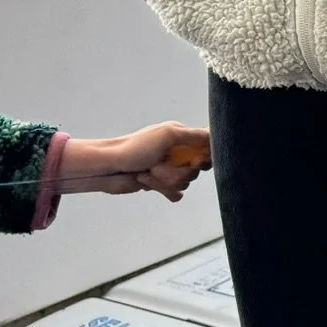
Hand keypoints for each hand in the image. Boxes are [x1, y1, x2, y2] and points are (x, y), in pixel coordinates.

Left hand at [60, 123, 211, 201]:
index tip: (194, 162)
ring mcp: (169, 168)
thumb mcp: (168, 135)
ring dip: (165, 181)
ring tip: (148, 174)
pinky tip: (150, 184)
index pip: (207, 147)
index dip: (203, 158)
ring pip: (185, 183)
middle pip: (196, 170)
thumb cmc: (135, 148)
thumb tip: (217, 134)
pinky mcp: (161, 183)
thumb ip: (195, 135)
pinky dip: (164, 190)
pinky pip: (177, 193)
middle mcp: (176, 152)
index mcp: (180, 136)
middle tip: (158, 166)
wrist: (108, 169)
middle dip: (177, 172)